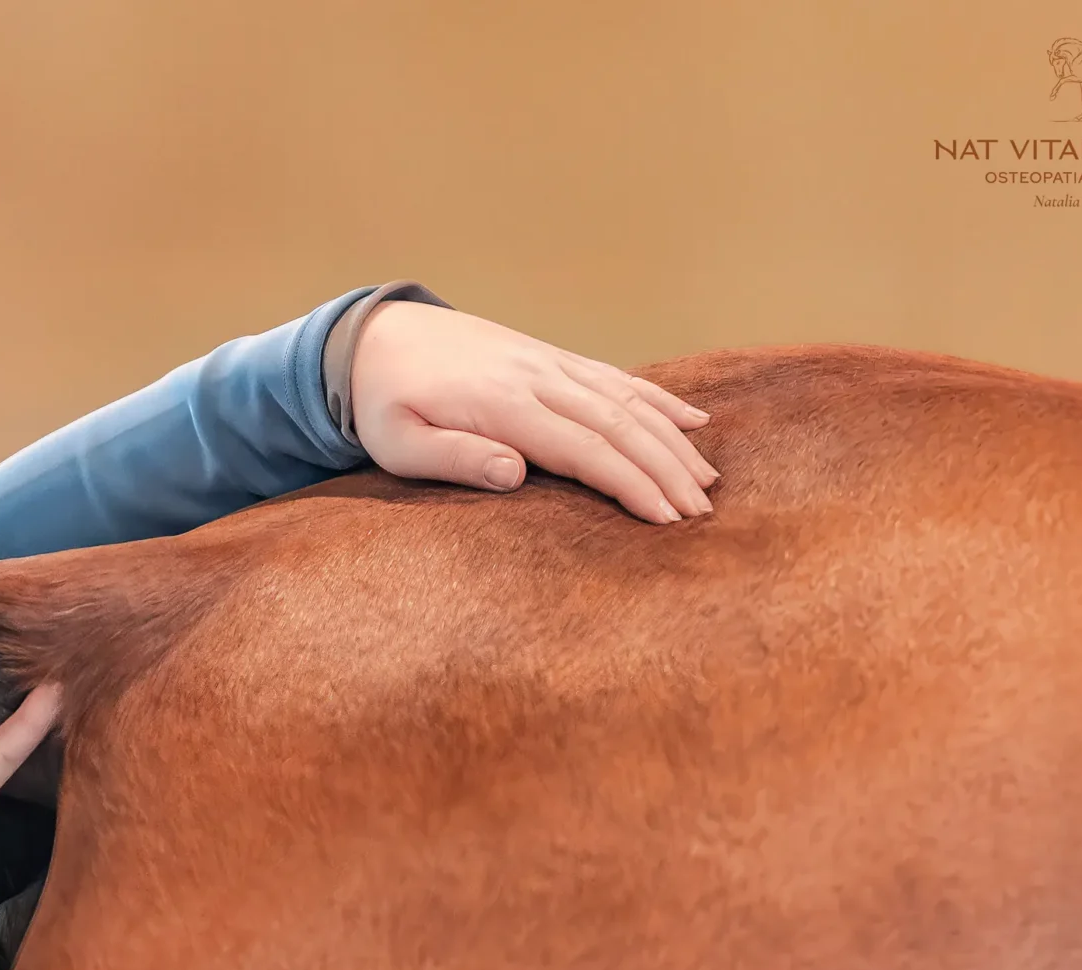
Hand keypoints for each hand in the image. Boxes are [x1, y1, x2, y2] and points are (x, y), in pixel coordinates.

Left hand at [350, 302, 720, 523]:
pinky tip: (691, 421)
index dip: (630, 484)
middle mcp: (536, 377)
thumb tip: (515, 475)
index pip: (584, 449)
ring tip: (707, 481)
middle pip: (619, 424)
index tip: (666, 519)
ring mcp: (547, 362)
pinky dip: (657, 399)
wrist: (374, 338)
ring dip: (671, 440)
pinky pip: (615, 377)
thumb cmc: (384, 404)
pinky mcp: (549, 357)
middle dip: (666, 469)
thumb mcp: (398, 443)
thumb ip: (454, 458)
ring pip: (626, 400)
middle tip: (702, 514)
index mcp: (502, 404)